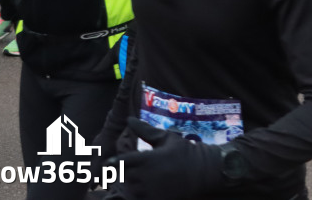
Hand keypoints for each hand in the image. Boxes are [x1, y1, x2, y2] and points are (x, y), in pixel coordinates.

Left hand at [110, 118, 225, 199]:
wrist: (203, 171)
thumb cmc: (184, 151)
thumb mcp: (166, 138)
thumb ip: (146, 130)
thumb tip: (129, 119)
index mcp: (147, 159)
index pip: (121, 162)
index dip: (112, 163)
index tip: (109, 164)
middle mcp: (146, 176)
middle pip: (124, 177)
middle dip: (125, 173)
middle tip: (132, 169)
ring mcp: (150, 191)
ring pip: (130, 190)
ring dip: (132, 185)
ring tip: (143, 178)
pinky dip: (138, 195)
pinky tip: (146, 188)